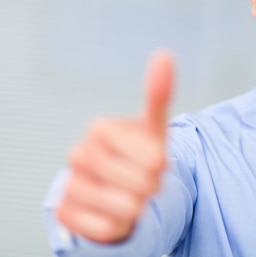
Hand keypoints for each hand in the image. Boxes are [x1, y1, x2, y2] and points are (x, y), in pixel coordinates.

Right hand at [56, 49, 174, 242]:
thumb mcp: (153, 127)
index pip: (156, 159)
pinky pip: (111, 228)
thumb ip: (158, 94)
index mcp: (100, 128)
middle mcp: (78, 153)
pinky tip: (110, 212)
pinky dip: (119, 225)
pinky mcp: (65, 214)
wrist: (113, 189)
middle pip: (144, 185)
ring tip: (127, 195)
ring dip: (137, 207)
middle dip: (151, 187)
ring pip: (128, 208)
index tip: (152, 159)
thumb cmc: (137, 156)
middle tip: (141, 180)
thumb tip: (163, 54)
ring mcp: (69, 184)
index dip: (163, 165)